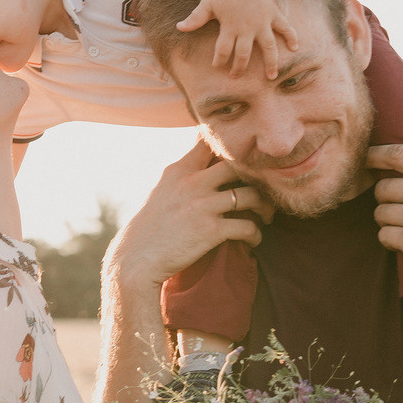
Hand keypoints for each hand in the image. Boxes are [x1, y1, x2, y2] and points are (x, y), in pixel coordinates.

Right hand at [107, 141, 271, 289]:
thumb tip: (199, 165)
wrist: (136, 261)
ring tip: (265, 215)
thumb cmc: (148, 230)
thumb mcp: (161, 192)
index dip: (230, 145)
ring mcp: (202, 205)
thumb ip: (181, 177)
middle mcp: (191, 182)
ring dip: (264, 207)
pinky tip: (253, 239)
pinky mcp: (211, 230)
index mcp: (178, 170)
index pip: (208, 142)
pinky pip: (247, 227)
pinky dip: (256, 235)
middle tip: (265, 189)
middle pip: (238, 164)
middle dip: (257, 176)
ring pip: (251, 195)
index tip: (244, 159)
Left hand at [177, 0, 297, 73]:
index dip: (219, 61)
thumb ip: (195, 18)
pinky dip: (292, 37)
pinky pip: (285, 27)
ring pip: (268, 47)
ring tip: (271, 77)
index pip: (223, 50)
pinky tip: (296, 48)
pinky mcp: (273, 14)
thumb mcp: (207, 3)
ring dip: (270, 62)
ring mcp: (262, 21)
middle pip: (243, 54)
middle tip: (235, 76)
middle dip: (239, 67)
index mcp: (230, 26)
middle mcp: (247, 27)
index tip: (218, 67)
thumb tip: (179, 27)